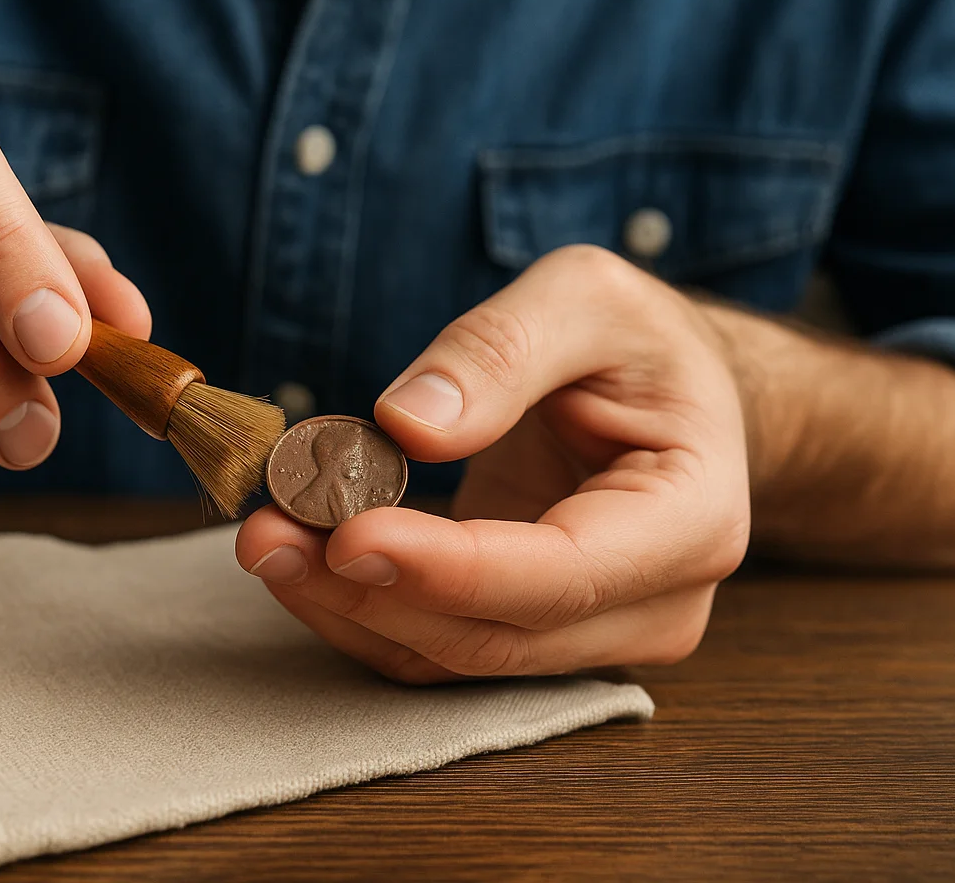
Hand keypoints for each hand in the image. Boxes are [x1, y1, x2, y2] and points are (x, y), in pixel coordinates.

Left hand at [236, 245, 748, 682]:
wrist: (668, 394)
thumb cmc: (641, 343)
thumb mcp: (584, 298)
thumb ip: (501, 351)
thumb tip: (408, 422)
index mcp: (690, 519)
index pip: (561, 574)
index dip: (448, 567)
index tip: (346, 534)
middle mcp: (652, 605)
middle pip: (493, 635)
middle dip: (369, 590)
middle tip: (265, 531)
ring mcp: (590, 635)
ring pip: (451, 657)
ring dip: (346, 607)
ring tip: (264, 537)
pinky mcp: (528, 634)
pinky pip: (432, 644)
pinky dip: (358, 608)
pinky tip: (298, 556)